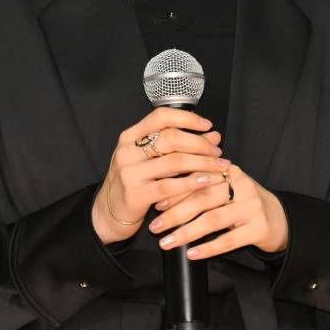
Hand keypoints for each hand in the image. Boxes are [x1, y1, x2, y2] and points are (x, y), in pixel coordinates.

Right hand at [91, 106, 233, 244]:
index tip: (207, 126)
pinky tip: (208, 181)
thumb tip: (214, 136)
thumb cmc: (134, 182)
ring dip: (203, 163)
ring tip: (220, 166)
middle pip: (171, 138)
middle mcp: (127, 151)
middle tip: (217, 151)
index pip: (161, 117)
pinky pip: (171, 186)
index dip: (188, 118)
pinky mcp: (136, 194)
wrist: (108, 213)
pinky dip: (193, 182)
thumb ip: (179, 146)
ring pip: (175, 161)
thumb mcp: (150, 160)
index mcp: (130, 137)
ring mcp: (130, 173)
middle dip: (200, 143)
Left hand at [147, 161, 289, 260]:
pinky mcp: (260, 228)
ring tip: (167, 242)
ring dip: (186, 232)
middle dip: (175, 214)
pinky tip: (192, 253)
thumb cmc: (243, 203)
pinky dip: (208, 248)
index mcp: (230, 171)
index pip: (198, 179)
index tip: (156, 205)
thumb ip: (200, 185)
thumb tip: (162, 193)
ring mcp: (253, 207)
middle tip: (155, 227)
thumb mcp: (226, 188)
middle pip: (203, 199)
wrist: (280, 219)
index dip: (175, 192)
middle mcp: (243, 185)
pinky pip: (229, 240)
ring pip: (213, 220)